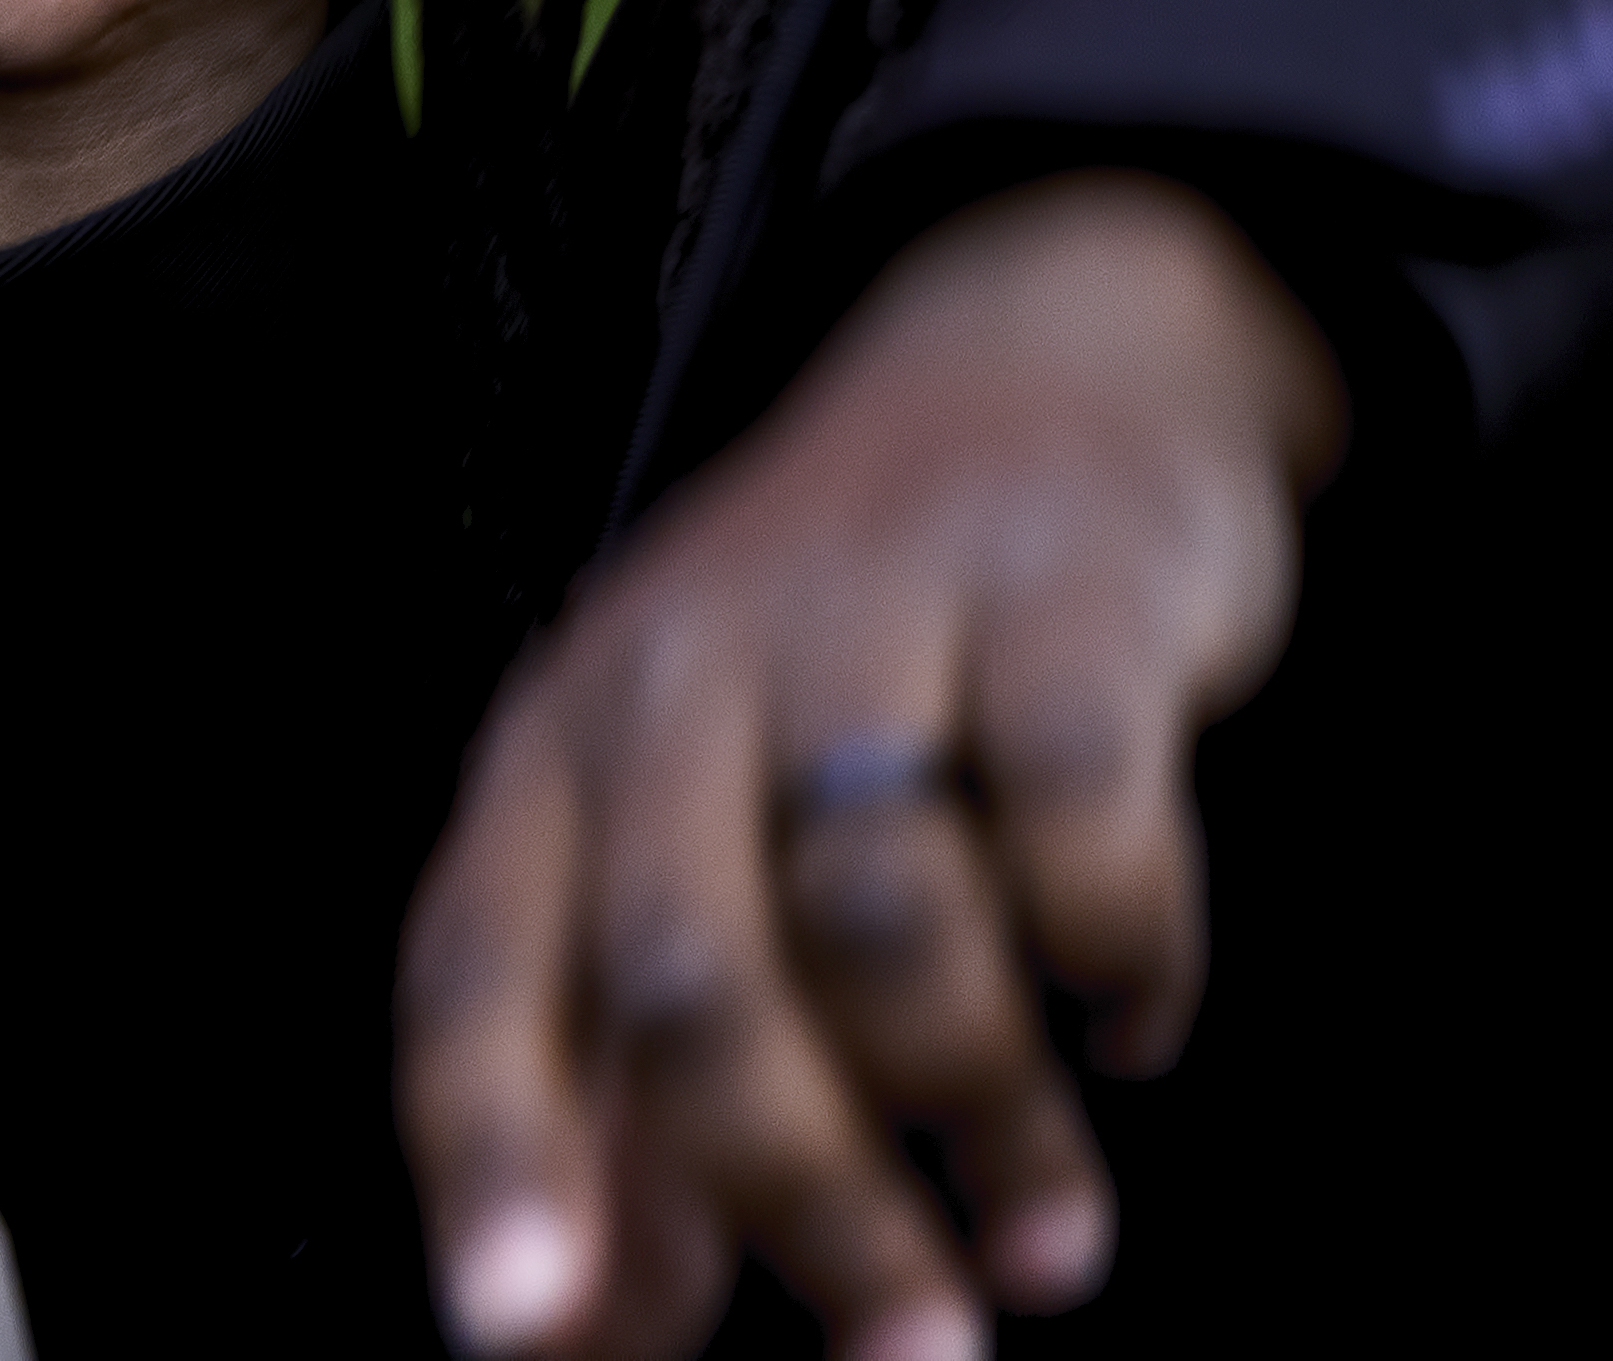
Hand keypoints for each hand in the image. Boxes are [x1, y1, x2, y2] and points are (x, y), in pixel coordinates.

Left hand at [397, 178, 1347, 1360]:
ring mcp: (875, 605)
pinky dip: (1121, 948)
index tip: (517, 1340)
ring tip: (1049, 1243)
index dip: (489, 1157)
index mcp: (560, 744)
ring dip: (984, 1115)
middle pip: (694, 971)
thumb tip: (585, 1340)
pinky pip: (1080, 798)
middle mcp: (686, 667)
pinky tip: (1136, 1021)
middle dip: (806, 1200)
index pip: (476, 966)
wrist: (1038, 351)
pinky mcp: (1064, 579)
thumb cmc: (838, 667)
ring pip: (884, 905)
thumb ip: (624, 1087)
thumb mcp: (688, 835)